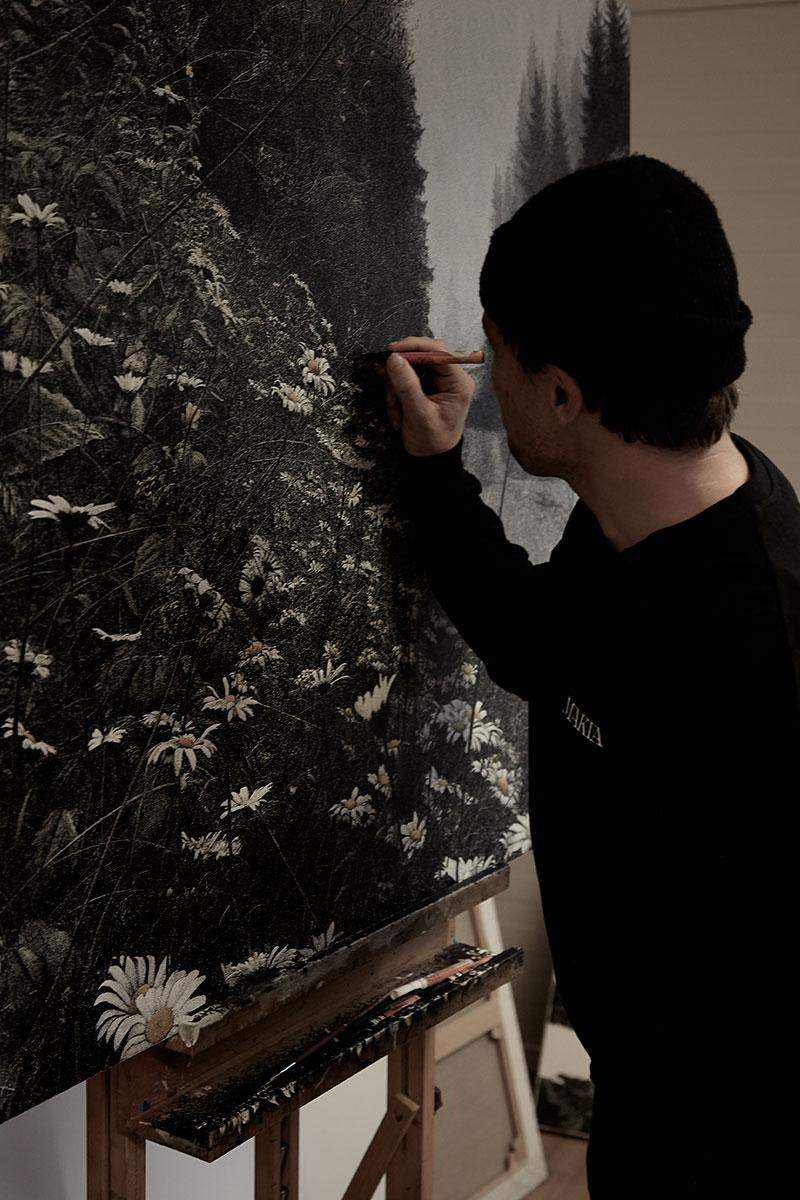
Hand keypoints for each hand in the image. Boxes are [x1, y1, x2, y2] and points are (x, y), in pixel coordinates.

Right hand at [382, 336, 473, 456]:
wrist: (430, 460)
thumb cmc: (431, 441)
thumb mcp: (418, 414)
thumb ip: (407, 385)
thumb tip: (393, 358)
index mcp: (458, 382)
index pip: (438, 351)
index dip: (414, 346)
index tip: (391, 350)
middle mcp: (450, 377)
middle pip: (420, 357)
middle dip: (400, 373)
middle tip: (388, 389)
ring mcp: (436, 381)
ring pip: (408, 368)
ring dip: (395, 387)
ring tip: (395, 410)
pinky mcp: (424, 386)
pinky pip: (404, 379)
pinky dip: (395, 392)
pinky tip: (396, 411)